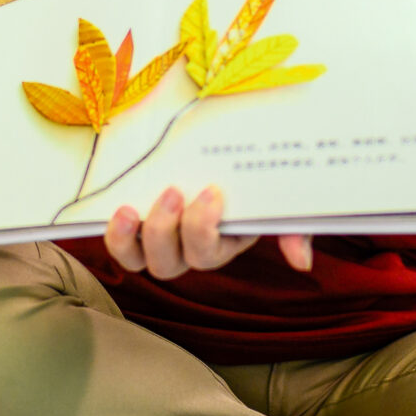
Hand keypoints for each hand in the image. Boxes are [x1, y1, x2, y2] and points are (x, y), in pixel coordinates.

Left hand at [104, 184, 312, 277]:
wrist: (235, 151)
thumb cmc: (258, 177)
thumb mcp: (280, 199)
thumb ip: (294, 229)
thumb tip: (300, 261)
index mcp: (222, 242)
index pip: (206, 252)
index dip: (202, 229)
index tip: (212, 191)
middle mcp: (188, 248)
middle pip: (168, 264)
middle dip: (166, 230)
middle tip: (172, 191)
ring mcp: (159, 239)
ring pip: (138, 261)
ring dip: (128, 240)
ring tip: (129, 210)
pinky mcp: (137, 225)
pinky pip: (120, 245)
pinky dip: (114, 235)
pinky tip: (115, 209)